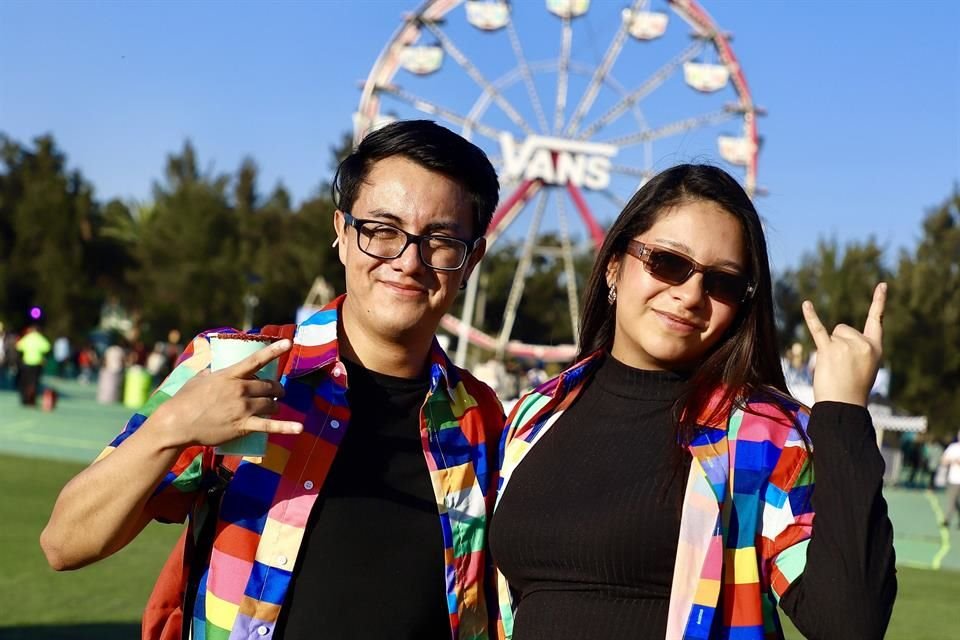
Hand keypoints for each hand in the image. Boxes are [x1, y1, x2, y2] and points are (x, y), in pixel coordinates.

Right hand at [151, 338, 302, 447]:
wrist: (176, 423)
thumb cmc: (184, 400)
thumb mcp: (198, 378)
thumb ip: (210, 372)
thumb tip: (214, 368)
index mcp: (229, 375)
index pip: (256, 360)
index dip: (274, 350)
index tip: (289, 343)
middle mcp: (239, 390)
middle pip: (269, 386)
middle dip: (276, 389)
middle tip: (276, 392)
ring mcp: (242, 408)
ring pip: (271, 404)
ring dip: (276, 405)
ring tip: (274, 407)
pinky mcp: (243, 425)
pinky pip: (269, 426)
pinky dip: (286, 427)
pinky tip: (299, 428)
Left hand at [802, 283, 885, 406]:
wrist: (844, 405)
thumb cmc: (853, 388)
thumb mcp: (865, 366)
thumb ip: (858, 348)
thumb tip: (837, 334)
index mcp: (875, 347)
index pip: (877, 320)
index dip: (879, 302)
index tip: (882, 284)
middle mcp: (862, 343)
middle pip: (843, 328)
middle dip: (838, 343)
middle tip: (841, 366)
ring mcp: (846, 346)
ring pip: (832, 333)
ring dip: (829, 348)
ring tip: (834, 367)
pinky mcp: (828, 350)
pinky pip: (818, 330)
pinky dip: (811, 317)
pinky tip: (806, 304)